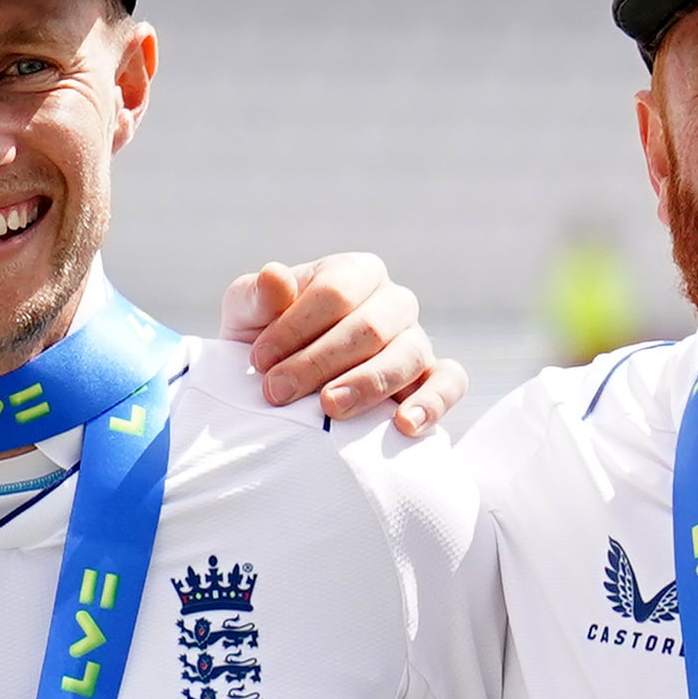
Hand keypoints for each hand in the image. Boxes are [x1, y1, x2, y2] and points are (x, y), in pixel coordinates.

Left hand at [219, 255, 465, 437]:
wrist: (286, 386)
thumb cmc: (267, 343)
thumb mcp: (247, 315)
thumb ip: (256, 296)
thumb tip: (275, 276)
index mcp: (355, 273)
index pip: (336, 291)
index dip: (295, 327)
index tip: (259, 361)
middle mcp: (394, 302)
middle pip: (371, 327)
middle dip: (320, 362)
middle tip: (278, 392)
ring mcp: (417, 341)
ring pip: (409, 355)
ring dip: (367, 384)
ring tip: (330, 408)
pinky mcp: (433, 379)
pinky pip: (450, 383)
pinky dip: (432, 402)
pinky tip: (403, 425)